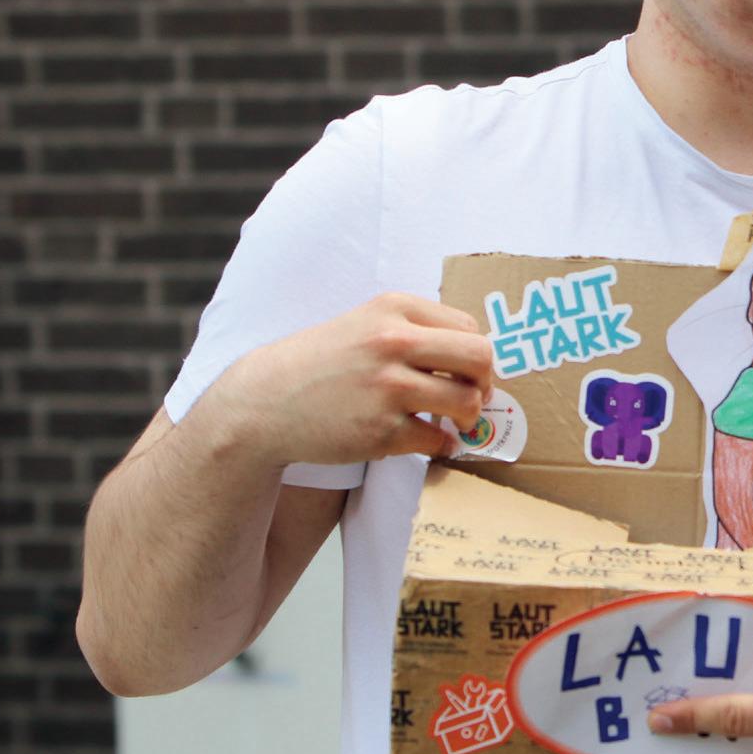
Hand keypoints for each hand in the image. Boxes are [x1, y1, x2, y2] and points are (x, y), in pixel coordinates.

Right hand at [198, 292, 491, 469]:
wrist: (266, 401)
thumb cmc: (322, 362)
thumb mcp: (365, 323)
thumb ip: (414, 329)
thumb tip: (474, 353)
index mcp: (393, 309)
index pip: (468, 327)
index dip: (476, 353)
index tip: (468, 370)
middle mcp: (394, 342)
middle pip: (480, 358)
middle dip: (486, 381)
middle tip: (474, 395)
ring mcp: (388, 388)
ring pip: (467, 401)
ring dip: (468, 417)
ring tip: (454, 421)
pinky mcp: (381, 430)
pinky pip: (437, 439)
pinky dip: (441, 444)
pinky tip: (430, 440)